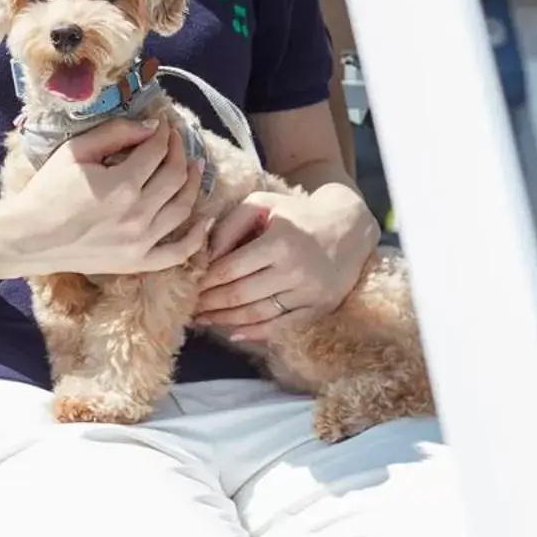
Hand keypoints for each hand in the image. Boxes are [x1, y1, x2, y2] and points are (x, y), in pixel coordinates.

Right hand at [8, 118, 212, 277]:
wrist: (30, 237)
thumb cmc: (47, 191)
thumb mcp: (75, 151)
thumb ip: (115, 133)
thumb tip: (151, 126)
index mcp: (122, 184)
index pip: (157, 150)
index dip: (164, 133)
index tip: (163, 124)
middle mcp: (138, 214)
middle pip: (176, 176)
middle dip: (180, 152)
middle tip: (175, 141)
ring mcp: (141, 242)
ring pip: (183, 208)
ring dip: (194, 184)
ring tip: (195, 168)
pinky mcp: (138, 262)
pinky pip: (178, 252)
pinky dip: (197, 237)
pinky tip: (205, 220)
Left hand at [192, 187, 377, 341]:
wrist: (348, 227)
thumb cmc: (296, 214)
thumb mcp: (262, 203)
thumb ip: (230, 225)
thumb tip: (206, 255)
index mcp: (280, 242)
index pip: (231, 269)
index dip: (206, 280)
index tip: (189, 286)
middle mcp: (296, 271)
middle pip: (241, 295)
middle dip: (210, 303)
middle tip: (190, 308)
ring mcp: (309, 293)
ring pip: (258, 314)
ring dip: (226, 320)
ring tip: (205, 319)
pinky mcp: (319, 308)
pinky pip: (281, 326)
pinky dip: (255, 332)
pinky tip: (233, 333)